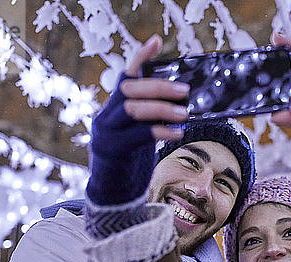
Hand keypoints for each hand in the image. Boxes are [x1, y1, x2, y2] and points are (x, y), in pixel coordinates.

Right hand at [87, 34, 190, 205]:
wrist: (112, 191)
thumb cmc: (131, 159)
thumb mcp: (138, 133)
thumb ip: (149, 116)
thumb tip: (179, 99)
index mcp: (112, 108)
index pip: (124, 76)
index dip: (139, 58)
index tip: (155, 41)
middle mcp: (105, 116)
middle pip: (130, 90)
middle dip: (159, 87)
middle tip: (185, 90)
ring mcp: (105, 133)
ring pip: (133, 109)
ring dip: (162, 108)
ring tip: (186, 112)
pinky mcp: (112, 151)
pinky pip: (138, 136)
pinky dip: (160, 131)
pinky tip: (177, 133)